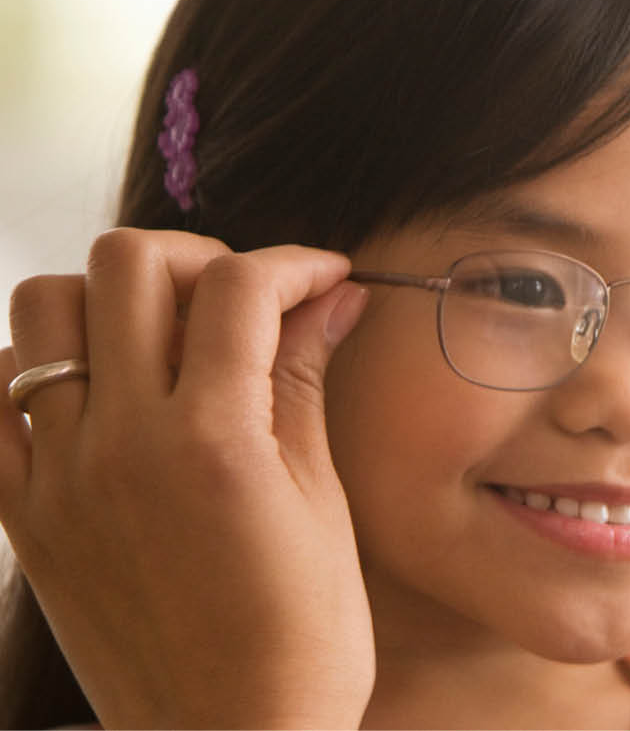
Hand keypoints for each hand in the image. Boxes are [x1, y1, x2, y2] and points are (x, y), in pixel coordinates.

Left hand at [0, 229, 375, 727]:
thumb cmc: (299, 640)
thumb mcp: (322, 503)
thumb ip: (305, 385)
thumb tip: (329, 300)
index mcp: (214, 443)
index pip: (238, 290)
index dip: (293, 262)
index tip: (323, 277)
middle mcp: (120, 444)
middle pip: (126, 267)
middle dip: (197, 258)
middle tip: (241, 297)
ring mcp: (56, 476)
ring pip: (41, 310)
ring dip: (108, 300)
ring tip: (162, 338)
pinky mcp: (20, 515)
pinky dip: (30, 372)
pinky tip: (89, 393)